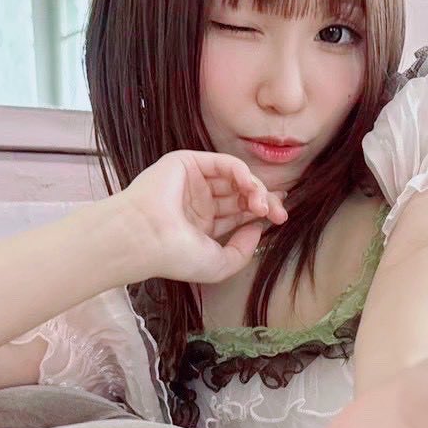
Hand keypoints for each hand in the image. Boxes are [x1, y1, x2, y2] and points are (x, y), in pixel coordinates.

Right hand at [113, 150, 287, 283]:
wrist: (147, 238)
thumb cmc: (175, 256)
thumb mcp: (220, 265)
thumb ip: (243, 250)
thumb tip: (257, 228)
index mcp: (203, 224)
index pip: (239, 213)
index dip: (262, 212)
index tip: (281, 219)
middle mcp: (199, 201)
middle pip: (241, 194)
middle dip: (264, 200)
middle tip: (279, 212)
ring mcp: (193, 182)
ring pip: (235, 177)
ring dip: (255, 188)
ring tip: (263, 204)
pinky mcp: (186, 163)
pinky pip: (223, 162)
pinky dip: (242, 172)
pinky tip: (250, 186)